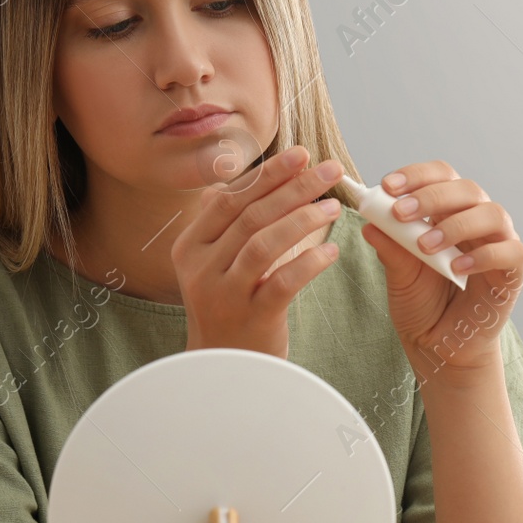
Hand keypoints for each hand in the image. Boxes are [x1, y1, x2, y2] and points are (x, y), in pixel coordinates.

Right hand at [173, 145, 343, 358]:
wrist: (223, 367)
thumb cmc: (229, 307)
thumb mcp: (216, 264)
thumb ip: (229, 225)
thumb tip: (255, 174)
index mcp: (190, 247)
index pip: (230, 199)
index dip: (268, 174)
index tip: (301, 155)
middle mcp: (201, 268)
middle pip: (250, 216)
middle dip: (293, 187)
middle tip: (329, 170)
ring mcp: (223, 295)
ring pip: (263, 244)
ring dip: (303, 219)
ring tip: (332, 206)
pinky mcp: (251, 318)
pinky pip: (283, 282)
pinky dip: (309, 262)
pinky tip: (331, 250)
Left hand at [359, 159, 522, 384]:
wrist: (439, 347)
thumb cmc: (423, 305)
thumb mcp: (399, 274)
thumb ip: (391, 247)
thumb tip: (371, 221)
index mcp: (449, 212)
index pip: (441, 176)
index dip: (416, 175)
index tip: (387, 186)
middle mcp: (477, 221)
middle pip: (466, 189)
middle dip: (431, 196)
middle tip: (400, 213)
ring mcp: (499, 243)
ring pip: (492, 214)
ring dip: (455, 225)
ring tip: (426, 246)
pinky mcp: (513, 271)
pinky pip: (510, 251)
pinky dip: (483, 255)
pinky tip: (457, 269)